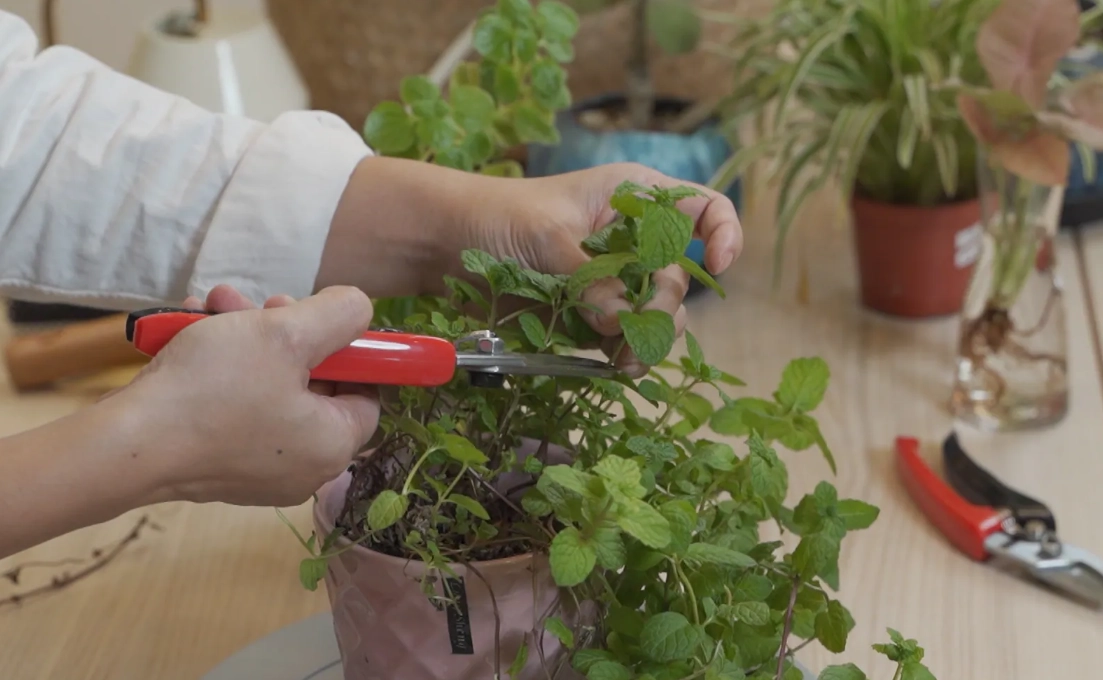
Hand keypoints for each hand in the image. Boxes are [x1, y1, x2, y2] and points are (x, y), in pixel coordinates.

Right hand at [112, 284, 380, 506]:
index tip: (320, 319)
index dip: (350, 351)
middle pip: (313, 385)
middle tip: (262, 303)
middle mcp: (303, 468)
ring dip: (246, 338)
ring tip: (214, 305)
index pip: (367, 394)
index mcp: (333, 445)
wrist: (125, 445)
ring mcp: (257, 472)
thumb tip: (359, 309)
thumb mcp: (287, 332)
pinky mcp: (216, 467)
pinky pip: (234, 408)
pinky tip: (190, 330)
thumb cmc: (215, 388)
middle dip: (286, 331)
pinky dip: (220, 368)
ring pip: (268, 388)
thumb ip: (339, 314)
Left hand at [320, 158, 741, 376]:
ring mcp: (614, 279)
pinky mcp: (591, 313)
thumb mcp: (549, 239)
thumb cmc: (497, 216)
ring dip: (648, 339)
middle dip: (667, 306)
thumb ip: (592, 279)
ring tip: (624, 359)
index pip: (704, 208)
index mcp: (633, 196)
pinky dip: (624, 353)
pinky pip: (625, 337)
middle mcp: (632, 238)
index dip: (724, 233)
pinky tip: (615, 366)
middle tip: (637, 326)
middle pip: (681, 277)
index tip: (720, 263)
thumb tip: (623, 322)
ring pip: (657, 316)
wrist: (443, 245)